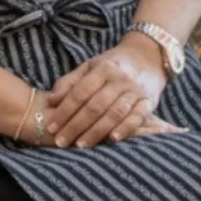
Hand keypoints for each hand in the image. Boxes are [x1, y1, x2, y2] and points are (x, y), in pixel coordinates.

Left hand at [36, 38, 168, 148]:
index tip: (51, 126)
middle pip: (95, 106)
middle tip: (61, 141)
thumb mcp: (90, 66)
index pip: (80, 92)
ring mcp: (136, 91)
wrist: (149, 56)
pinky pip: (138, 117)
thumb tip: (50, 101)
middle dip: (76, 125)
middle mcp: (120, 79)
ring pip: (114, 113)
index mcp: (103, 69)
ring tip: (81, 145)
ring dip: (97, 131)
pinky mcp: (150, 101)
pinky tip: (112, 139)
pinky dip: (126, 129)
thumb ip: (70, 83)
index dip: (64, 110)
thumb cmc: (113, 64)